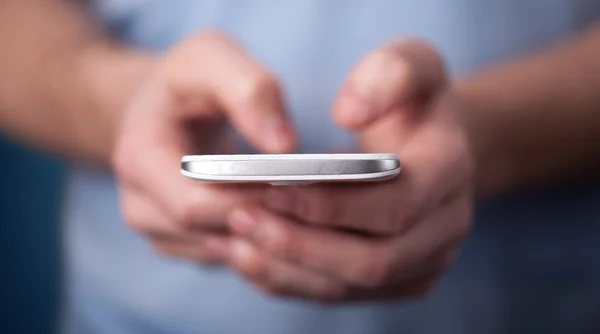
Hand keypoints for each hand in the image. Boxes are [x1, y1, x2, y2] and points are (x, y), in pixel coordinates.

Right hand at [112, 32, 295, 263]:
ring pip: (225, 253)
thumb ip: (248, 90)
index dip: (250, 199)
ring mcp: (160, 230)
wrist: (163, 109)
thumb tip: (285, 147)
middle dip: (269, 220)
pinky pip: (229, 256)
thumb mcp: (209, 58)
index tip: (304, 183)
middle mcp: (141, 206)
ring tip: (318, 212)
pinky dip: (265, 242)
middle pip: (211, 233)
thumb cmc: (187, 81)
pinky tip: (295, 219)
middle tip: (323, 202)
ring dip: (273, 237)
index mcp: (139, 158)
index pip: (195, 203)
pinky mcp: (183, 243)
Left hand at [226, 40, 473, 300]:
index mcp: (451, 170)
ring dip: (290, 268)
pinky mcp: (401, 278)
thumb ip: (388, 73)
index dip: (332, 204)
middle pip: (374, 260)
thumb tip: (348, 113)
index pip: (394, 204)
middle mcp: (448, 225)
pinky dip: (294, 281)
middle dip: (302, 245)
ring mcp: (427, 259)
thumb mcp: (409, 62)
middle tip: (241, 219)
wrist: (428, 142)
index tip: (272, 188)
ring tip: (237, 242)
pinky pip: (343, 294)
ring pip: (353, 286)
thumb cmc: (408, 99)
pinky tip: (253, 257)